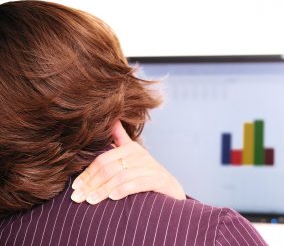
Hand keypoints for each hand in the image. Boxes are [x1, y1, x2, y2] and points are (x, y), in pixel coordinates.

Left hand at [71, 120, 185, 203]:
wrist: (172, 189)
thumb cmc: (146, 174)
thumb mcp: (132, 156)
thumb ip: (120, 139)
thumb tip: (110, 120)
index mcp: (130, 149)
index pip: (103, 160)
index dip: (87, 173)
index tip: (75, 186)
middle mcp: (140, 155)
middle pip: (109, 168)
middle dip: (91, 183)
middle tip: (78, 197)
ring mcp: (150, 167)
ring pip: (120, 177)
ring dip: (103, 190)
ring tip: (90, 201)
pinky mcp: (159, 180)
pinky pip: (137, 184)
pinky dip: (123, 190)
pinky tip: (112, 198)